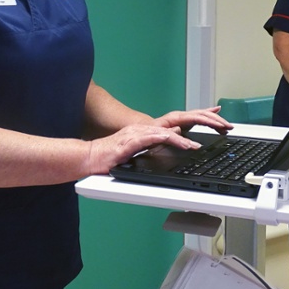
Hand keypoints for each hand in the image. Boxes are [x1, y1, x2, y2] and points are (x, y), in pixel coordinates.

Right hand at [86, 124, 201, 174]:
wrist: (88, 157)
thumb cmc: (108, 157)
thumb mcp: (134, 151)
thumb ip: (150, 146)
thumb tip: (168, 142)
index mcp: (142, 133)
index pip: (167, 131)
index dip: (185, 133)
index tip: (199, 138)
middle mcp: (139, 130)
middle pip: (168, 131)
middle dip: (187, 135)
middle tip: (200, 142)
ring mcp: (134, 135)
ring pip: (161, 134)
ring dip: (179, 140)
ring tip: (193, 146)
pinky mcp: (128, 143)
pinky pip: (148, 139)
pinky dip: (162, 140)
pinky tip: (172, 142)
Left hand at [152, 106, 232, 134]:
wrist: (141, 131)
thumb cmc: (149, 133)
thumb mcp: (159, 136)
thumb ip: (173, 136)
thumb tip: (185, 136)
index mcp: (176, 118)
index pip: (198, 117)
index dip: (210, 122)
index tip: (221, 128)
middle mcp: (181, 116)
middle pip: (203, 115)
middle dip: (217, 120)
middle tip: (229, 127)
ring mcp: (183, 118)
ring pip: (203, 115)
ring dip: (216, 120)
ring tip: (227, 125)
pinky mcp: (184, 122)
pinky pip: (199, 118)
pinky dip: (209, 116)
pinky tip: (216, 113)